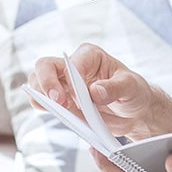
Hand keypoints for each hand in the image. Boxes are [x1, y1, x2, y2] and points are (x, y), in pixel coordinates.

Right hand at [29, 42, 158, 139]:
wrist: (133, 111)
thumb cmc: (133, 92)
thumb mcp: (132, 87)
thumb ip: (115, 88)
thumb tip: (95, 92)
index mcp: (90, 56)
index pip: (72, 62)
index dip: (72, 78)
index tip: (80, 95)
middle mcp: (73, 66)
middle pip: (45, 66)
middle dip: (47, 83)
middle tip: (59, 102)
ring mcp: (64, 83)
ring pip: (37, 82)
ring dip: (40, 96)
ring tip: (56, 109)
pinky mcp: (61, 100)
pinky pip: (42, 101)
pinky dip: (44, 108)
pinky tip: (57, 115)